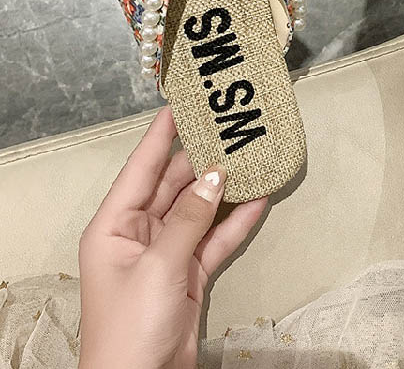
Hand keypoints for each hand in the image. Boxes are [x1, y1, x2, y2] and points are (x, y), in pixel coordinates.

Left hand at [77, 106, 266, 368]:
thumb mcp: (158, 265)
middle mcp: (139, 232)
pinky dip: (236, 221)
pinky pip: (215, 238)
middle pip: (174, 185)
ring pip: (199, 209)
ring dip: (224, 189)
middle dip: (202, 159)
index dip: (160, 135)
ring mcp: (167, 252)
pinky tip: (259, 200)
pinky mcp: (190, 273)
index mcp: (115, 225)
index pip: (141, 168)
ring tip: (251, 157)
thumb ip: (189, 218)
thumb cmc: (130, 327)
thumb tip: (215, 176)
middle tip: (230, 129)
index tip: (180, 104)